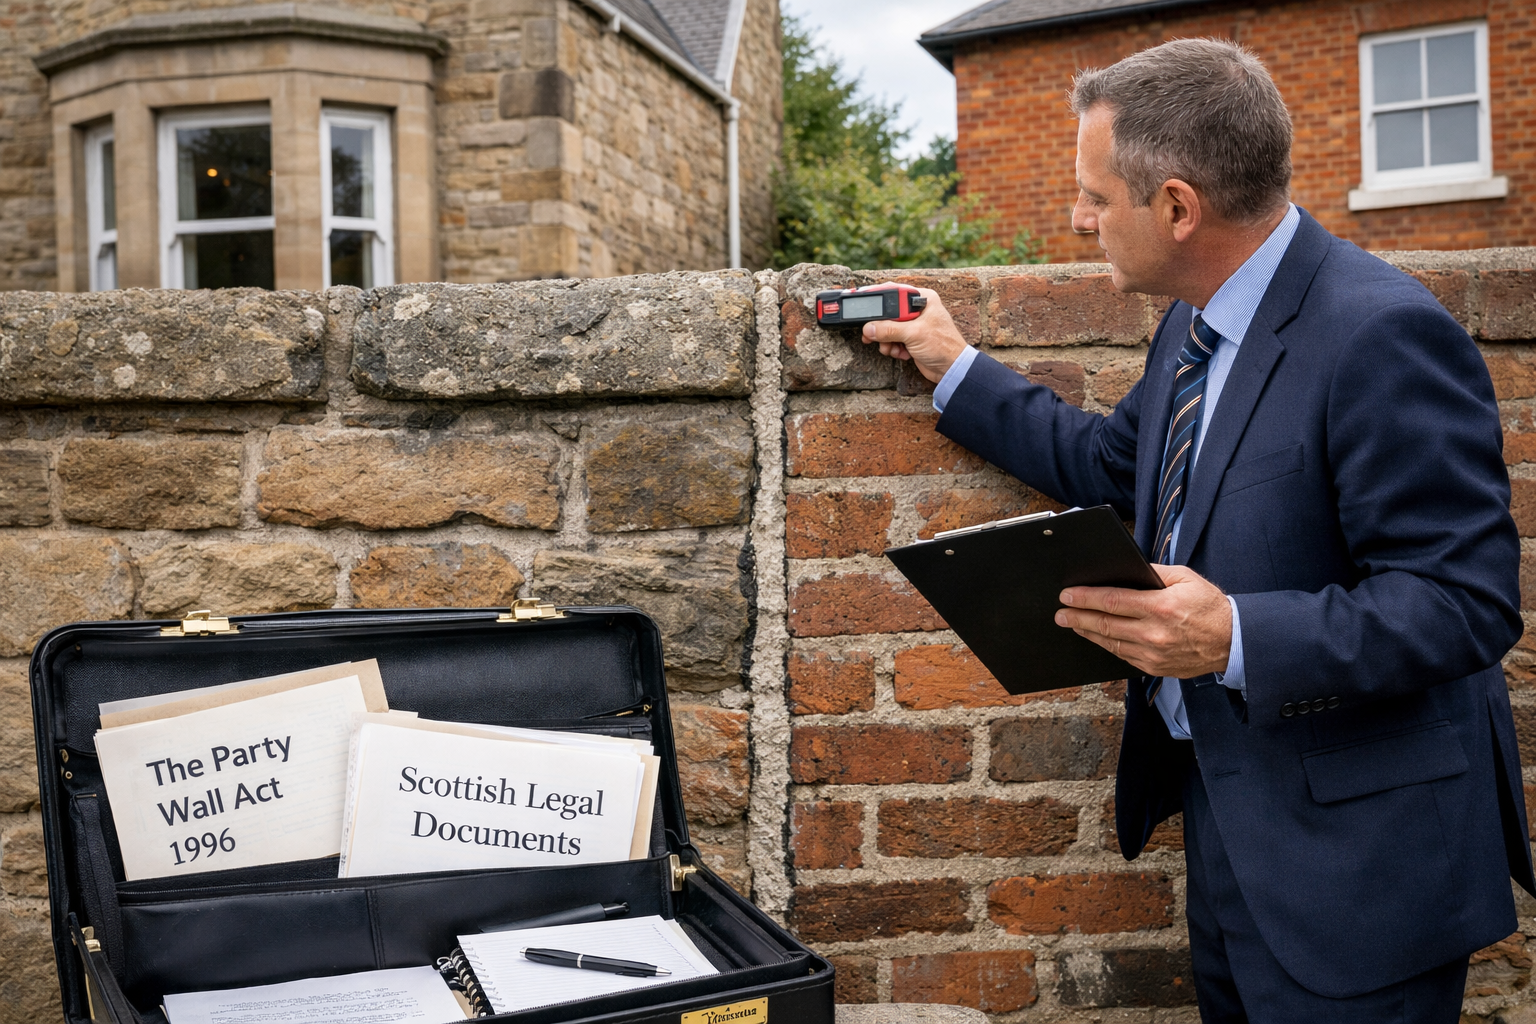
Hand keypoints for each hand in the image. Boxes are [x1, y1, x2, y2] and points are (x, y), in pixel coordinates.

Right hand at [860, 288, 969, 382]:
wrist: (951, 369)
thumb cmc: (943, 346)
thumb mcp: (914, 334)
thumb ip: (889, 330)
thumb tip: (869, 328)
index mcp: (922, 299)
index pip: (894, 293)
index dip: (879, 301)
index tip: (865, 307)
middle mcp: (917, 309)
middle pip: (888, 313)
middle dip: (881, 328)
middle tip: (871, 335)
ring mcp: (913, 324)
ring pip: (887, 328)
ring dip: (886, 341)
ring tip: (893, 349)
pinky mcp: (910, 338)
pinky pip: (892, 340)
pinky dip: (893, 348)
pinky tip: (902, 353)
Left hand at [1054, 564, 1232, 677]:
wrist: (1233, 642)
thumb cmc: (1210, 607)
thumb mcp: (1185, 578)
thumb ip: (1153, 573)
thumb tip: (1126, 570)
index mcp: (1161, 607)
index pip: (1112, 601)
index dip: (1085, 598)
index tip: (1067, 595)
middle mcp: (1154, 633)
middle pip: (1105, 624)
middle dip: (1078, 617)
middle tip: (1060, 612)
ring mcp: (1153, 654)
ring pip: (1110, 643)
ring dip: (1088, 633)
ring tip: (1072, 624)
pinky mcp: (1154, 667)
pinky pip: (1123, 656)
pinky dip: (1107, 645)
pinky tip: (1097, 638)